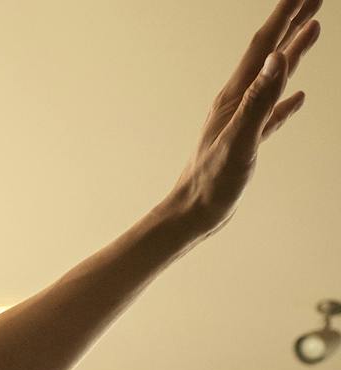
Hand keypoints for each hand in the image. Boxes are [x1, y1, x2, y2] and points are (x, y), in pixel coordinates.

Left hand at [167, 0, 319, 237]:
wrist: (191, 216)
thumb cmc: (211, 183)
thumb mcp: (239, 139)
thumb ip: (258, 99)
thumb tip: (277, 57)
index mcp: (235, 97)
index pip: (264, 46)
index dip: (286, 15)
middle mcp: (237, 103)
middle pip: (269, 54)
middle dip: (292, 22)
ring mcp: (241, 122)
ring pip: (272, 79)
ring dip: (292, 53)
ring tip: (311, 30)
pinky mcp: (246, 144)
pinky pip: (271, 114)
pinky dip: (285, 101)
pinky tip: (298, 98)